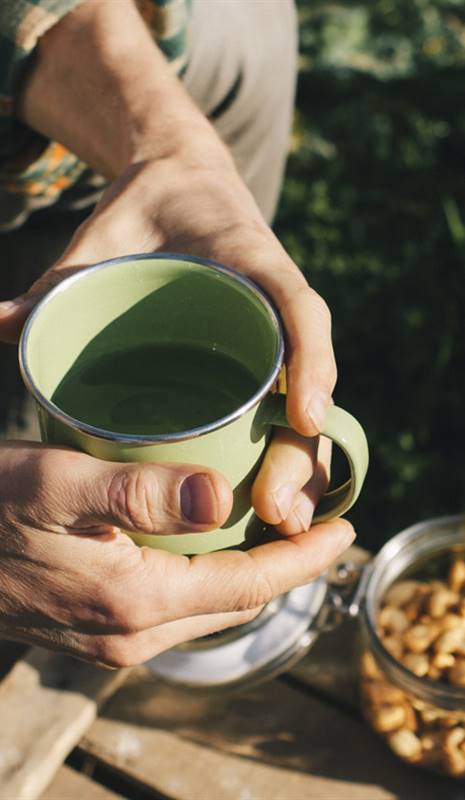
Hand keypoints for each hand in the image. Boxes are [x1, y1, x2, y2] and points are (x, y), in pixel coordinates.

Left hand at [0, 156, 335, 532]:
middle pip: (308, 382)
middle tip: (275, 510)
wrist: (179, 187)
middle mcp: (274, 307)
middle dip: (301, 447)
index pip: (298, 307)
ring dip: (302, 466)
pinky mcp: (258, 360)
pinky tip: (270, 506)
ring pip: (304, 405)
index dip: (311, 361)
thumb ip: (59, 279)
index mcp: (251, 263)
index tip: (302, 417)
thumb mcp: (103, 239)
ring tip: (279, 525)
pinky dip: (284, 454)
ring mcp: (272, 337)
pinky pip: (281, 407)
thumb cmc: (145, 212)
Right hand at [0, 441, 353, 665]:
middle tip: (317, 520)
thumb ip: (137, 494)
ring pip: (209, 606)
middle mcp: (132, 634)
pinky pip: (177, 605)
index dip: (304, 560)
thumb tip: (221, 497)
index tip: (345, 529)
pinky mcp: (96, 626)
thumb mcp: (54, 485)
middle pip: (238, 602)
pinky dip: (210, 576)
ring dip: (250, 572)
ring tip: (277, 529)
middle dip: (287, 567)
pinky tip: (211, 543)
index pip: (250, 587)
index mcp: (136, 602)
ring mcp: (113, 638)